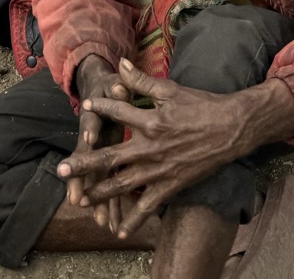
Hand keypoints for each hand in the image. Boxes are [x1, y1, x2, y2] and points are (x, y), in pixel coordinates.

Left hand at [60, 58, 293, 239]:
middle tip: (62, 170)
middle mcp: (151, 148)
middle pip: (111, 158)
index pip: (118, 113)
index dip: (101, 107)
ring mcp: (159, 170)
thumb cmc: (201, 106)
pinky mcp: (170, 186)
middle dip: (84, 164)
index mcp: (151, 121)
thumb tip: (122, 63)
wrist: (231, 129)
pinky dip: (133, 220)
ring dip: (100, 193)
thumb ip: (143, 81)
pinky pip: (147, 206)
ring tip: (81, 199)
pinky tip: (118, 231)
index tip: (85, 105)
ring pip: (123, 185)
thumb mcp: (171, 90)